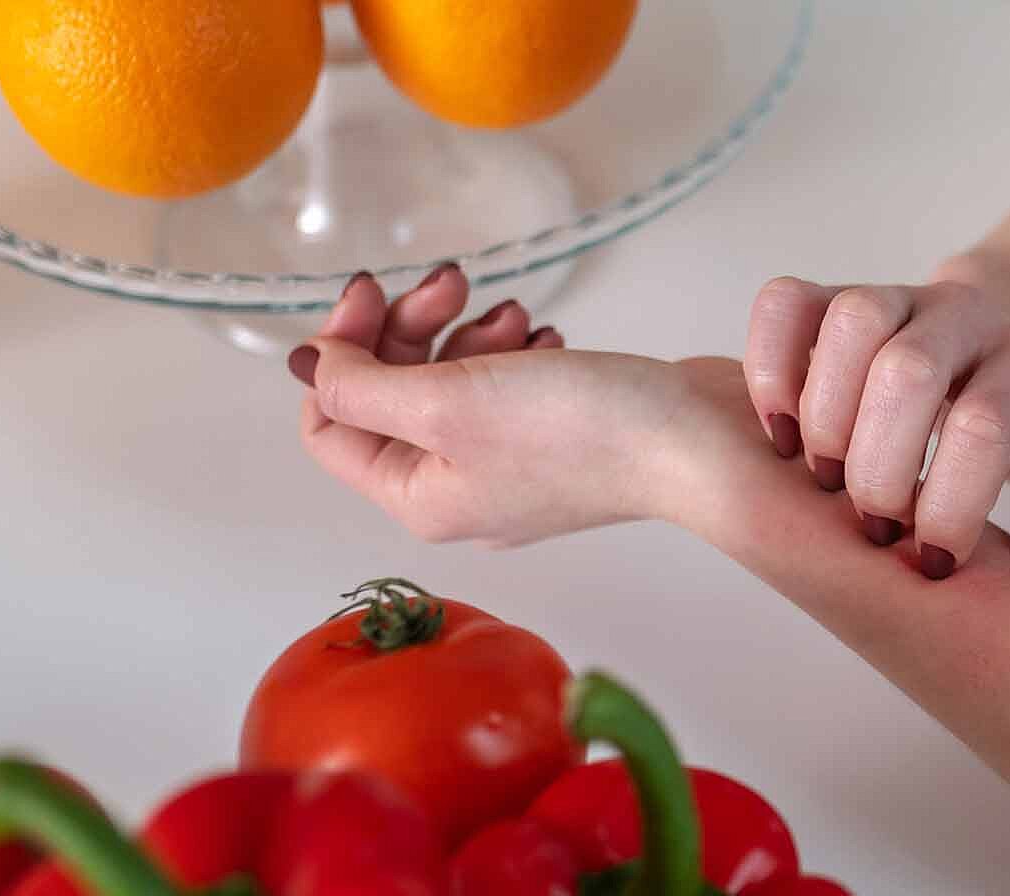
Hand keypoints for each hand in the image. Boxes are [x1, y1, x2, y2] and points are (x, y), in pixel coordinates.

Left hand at [289, 267, 753, 545]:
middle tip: (451, 283)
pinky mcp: (557, 438)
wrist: (699, 444)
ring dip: (467, 330)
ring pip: (449, 380)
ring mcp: (511, 466)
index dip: (337, 354)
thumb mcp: (444, 402)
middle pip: (390, 394)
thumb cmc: (581, 433)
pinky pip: (504, 382)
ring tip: (515, 314)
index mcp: (418, 498)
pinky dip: (513, 348)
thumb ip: (361, 388)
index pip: (328, 428)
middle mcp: (458, 491)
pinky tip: (547, 336)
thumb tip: (310, 370)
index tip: (370, 292)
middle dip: (412, 327)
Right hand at [742, 277, 1009, 581]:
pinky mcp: (835, 298)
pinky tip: (782, 434)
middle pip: (909, 371)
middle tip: (879, 528)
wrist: (1005, 342)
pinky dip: (770, 366)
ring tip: (824, 481)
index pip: (986, 426)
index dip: (952, 505)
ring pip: (852, 321)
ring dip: (827, 417)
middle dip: (882, 469)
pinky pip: (786, 303)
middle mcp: (964, 316)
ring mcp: (895, 298)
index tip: (936, 561)